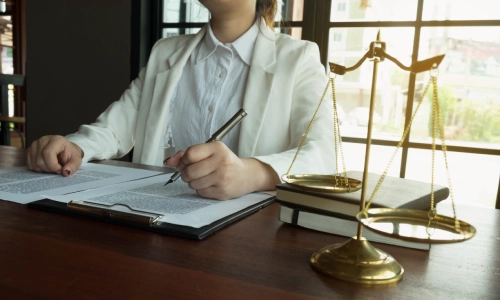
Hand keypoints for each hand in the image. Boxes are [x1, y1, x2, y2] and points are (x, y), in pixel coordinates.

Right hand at [26, 135, 82, 175]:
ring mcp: (34, 144)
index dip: (53, 166)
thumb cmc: (70, 154)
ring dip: (43, 170)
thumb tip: (65, 172)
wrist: (64, 149)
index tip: (60, 170)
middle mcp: (43, 140)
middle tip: (57, 169)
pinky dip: (37, 169)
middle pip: (40, 161)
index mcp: (56, 140)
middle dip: (49, 169)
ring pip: (34, 164)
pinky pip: (29, 165)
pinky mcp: (29, 150)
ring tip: (52, 166)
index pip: (48, 153)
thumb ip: (73, 166)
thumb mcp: (76, 159)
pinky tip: (45, 165)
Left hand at [164, 141, 279, 199]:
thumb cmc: (225, 162)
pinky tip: (210, 184)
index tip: (186, 162)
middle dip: (186, 173)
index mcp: (217, 148)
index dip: (184, 160)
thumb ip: (187, 154)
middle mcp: (221, 162)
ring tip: (203, 178)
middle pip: (189, 171)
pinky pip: (200, 192)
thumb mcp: (209, 152)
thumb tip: (169, 161)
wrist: (246, 175)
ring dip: (193, 182)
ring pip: (193, 183)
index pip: (190, 154)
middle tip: (192, 172)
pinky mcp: (222, 192)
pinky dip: (201, 189)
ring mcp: (223, 178)